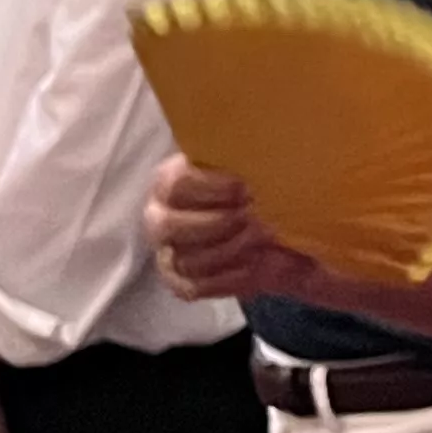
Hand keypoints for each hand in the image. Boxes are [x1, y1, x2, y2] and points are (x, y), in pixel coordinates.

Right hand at [147, 155, 319, 304]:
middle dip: (217, 223)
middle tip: (253, 216)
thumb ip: (247, 159)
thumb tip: (265, 145)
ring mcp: (167, 253)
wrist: (272, 227)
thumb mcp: (252, 167)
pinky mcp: (180, 283)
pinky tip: (254, 264)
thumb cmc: (256, 187)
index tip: (245, 187)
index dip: (210, 188)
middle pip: (169, 225)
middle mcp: (159, 217)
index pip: (174, 184)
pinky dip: (228, 278)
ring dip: (229, 250)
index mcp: (170, 180)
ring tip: (261, 238)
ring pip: (186, 259)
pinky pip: (196, 287)